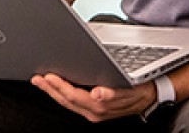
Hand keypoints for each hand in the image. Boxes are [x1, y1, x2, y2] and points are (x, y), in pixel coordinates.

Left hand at [31, 73, 156, 122]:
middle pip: (66, 100)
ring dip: (53, 91)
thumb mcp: (130, 89)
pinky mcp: (93, 109)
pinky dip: (63, 94)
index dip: (59, 86)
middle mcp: (94, 111)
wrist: (150, 96)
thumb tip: (98, 94)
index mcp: (100, 106)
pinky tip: (57, 89)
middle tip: (38, 78)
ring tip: (42, 81)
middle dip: (50, 89)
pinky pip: (73, 103)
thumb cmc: (139, 89)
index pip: (73, 96)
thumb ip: (113, 94)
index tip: (48, 77)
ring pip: (67, 103)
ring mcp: (92, 112)